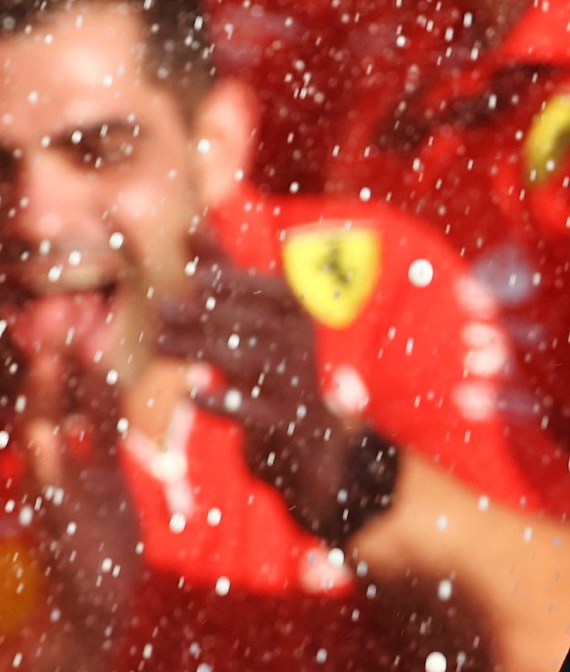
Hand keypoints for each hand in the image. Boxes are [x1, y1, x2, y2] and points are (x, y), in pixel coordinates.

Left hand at [154, 256, 395, 543]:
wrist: (307, 445)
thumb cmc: (269, 369)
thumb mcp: (255, 320)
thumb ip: (225, 275)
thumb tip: (190, 227)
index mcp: (298, 319)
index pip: (273, 291)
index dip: (238, 281)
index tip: (198, 276)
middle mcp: (301, 349)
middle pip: (254, 324)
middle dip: (207, 315)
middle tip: (163, 309)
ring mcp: (294, 387)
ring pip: (248, 362)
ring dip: (202, 351)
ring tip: (161, 345)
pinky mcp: (283, 425)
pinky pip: (251, 412)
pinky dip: (222, 403)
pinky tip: (193, 396)